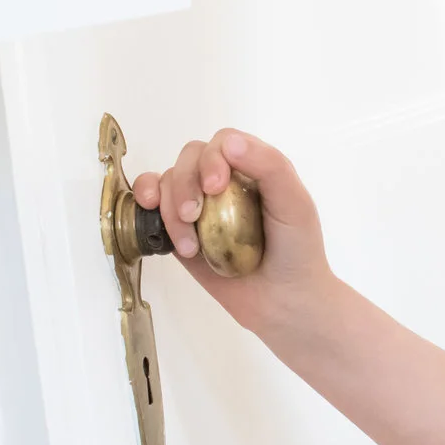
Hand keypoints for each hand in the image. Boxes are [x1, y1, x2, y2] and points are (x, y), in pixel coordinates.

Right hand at [132, 129, 330, 334]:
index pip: (222, 143)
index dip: (212, 159)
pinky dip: (147, 206)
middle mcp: (225, 181)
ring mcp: (201, 205)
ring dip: (170, 207)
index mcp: (253, 167)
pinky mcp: (181, 231)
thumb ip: (270, 167)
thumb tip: (228, 143)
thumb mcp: (296, 204)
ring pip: (169, 181)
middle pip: (190, 158)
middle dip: (185, 183)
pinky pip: (153, 206)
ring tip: (190, 245)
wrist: (284, 302)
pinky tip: (154, 217)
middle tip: (194, 216)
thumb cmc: (298, 251)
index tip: (215, 188)